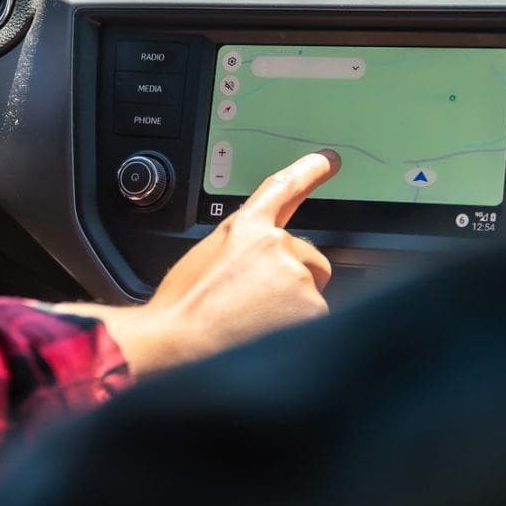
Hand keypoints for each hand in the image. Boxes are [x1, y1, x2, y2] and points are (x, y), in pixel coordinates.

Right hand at [62, 149, 340, 376]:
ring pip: (311, 294)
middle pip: (308, 259)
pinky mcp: (311, 308)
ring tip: (253, 326)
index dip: (309, 171)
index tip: (328, 160)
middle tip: (259, 307)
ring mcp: (296, 276)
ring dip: (292, 310)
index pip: (283, 189)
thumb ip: (239, 251)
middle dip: (294, 280)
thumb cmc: (181, 310)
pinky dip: (296, 332)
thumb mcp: (203, 261)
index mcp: (245, 229)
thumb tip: (257, 264)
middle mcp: (277, 245)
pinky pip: (315, 322)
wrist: (177, 346)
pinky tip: (264, 338)